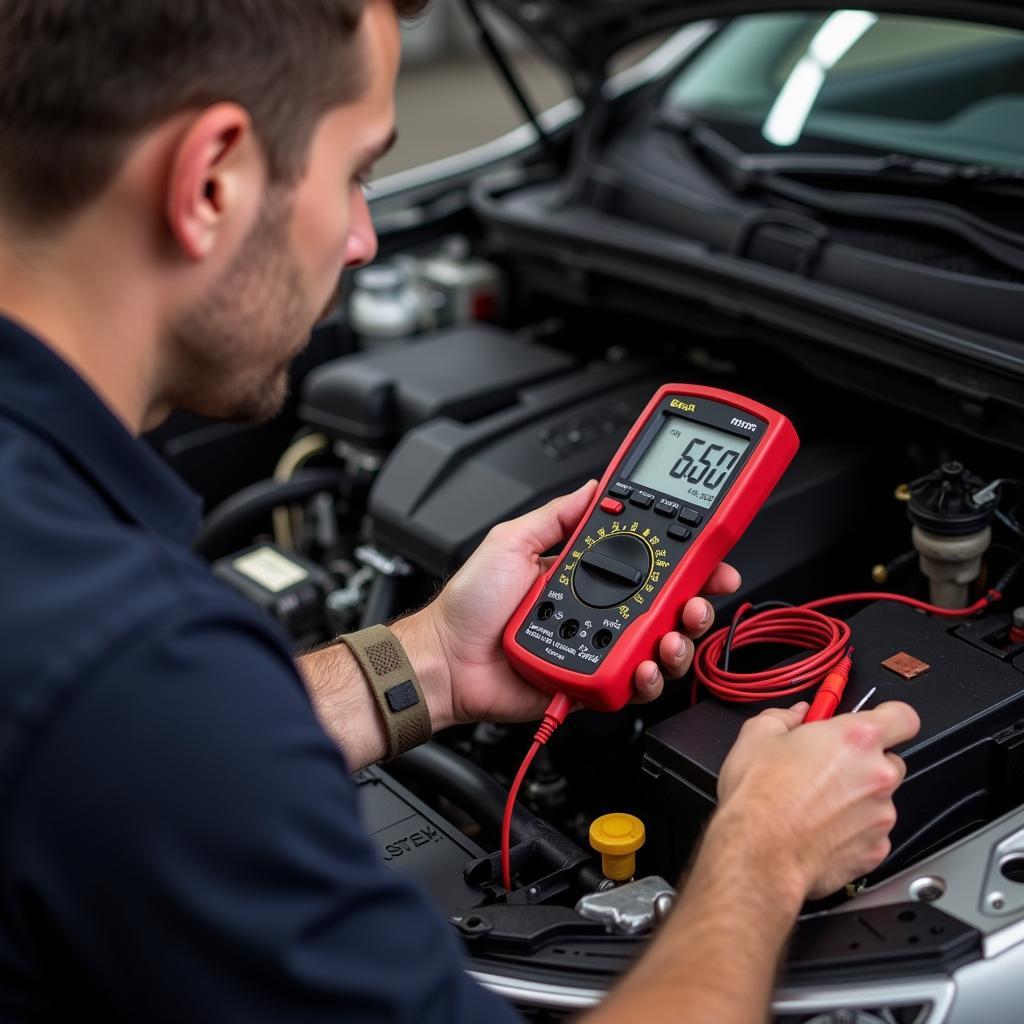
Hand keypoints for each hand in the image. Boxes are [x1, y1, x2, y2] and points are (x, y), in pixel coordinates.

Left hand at [416, 480, 740, 728]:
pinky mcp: (594, 684)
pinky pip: (633, 685)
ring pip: (660, 647)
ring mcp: (600, 649)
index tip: (708, 555)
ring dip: (678, 641)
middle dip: (695, 603)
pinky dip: (647, 679)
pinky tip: (643, 667)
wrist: (446, 660)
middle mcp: (601, 612)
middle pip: (667, 608)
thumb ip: (557, 516)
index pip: (649, 564)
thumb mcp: (512, 541)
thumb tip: (595, 487)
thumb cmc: (471, 605)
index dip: (685, 562)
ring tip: (670, 636)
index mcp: (587, 575)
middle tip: (698, 599)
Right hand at [715, 700, 920, 898]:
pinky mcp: (876, 849)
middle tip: (830, 767)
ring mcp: (881, 815)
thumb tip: (794, 715)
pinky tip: (821, 829)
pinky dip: (852, 830)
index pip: (903, 717)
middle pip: (891, 760)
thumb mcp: (757, 736)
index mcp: (856, 738)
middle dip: (865, 762)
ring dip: (857, 798)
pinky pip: (871, 833)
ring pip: (879, 799)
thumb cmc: (760, 796)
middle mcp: (878, 775)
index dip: (890, 718)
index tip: (874, 724)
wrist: (759, 851)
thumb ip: (784, 717)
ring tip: (816, 804)